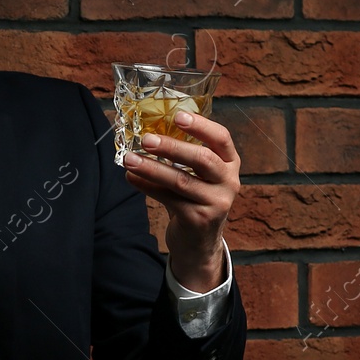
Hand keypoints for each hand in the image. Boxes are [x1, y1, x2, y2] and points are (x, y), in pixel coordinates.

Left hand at [121, 109, 240, 290]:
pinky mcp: (198, 219)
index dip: (201, 125)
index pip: (222, 139)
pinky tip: (131, 178)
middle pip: (202, 159)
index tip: (178, 116)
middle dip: (172, 147)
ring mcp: (216, 202)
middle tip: (146, 139)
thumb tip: (148, 130)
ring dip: (151, 168)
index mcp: (230, 163)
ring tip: (129, 159)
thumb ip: (184, 155)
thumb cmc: (195, 199)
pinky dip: (146, 186)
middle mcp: (228, 181)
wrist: (199, 243)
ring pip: (181, 180)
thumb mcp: (199, 175)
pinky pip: (168, 198)